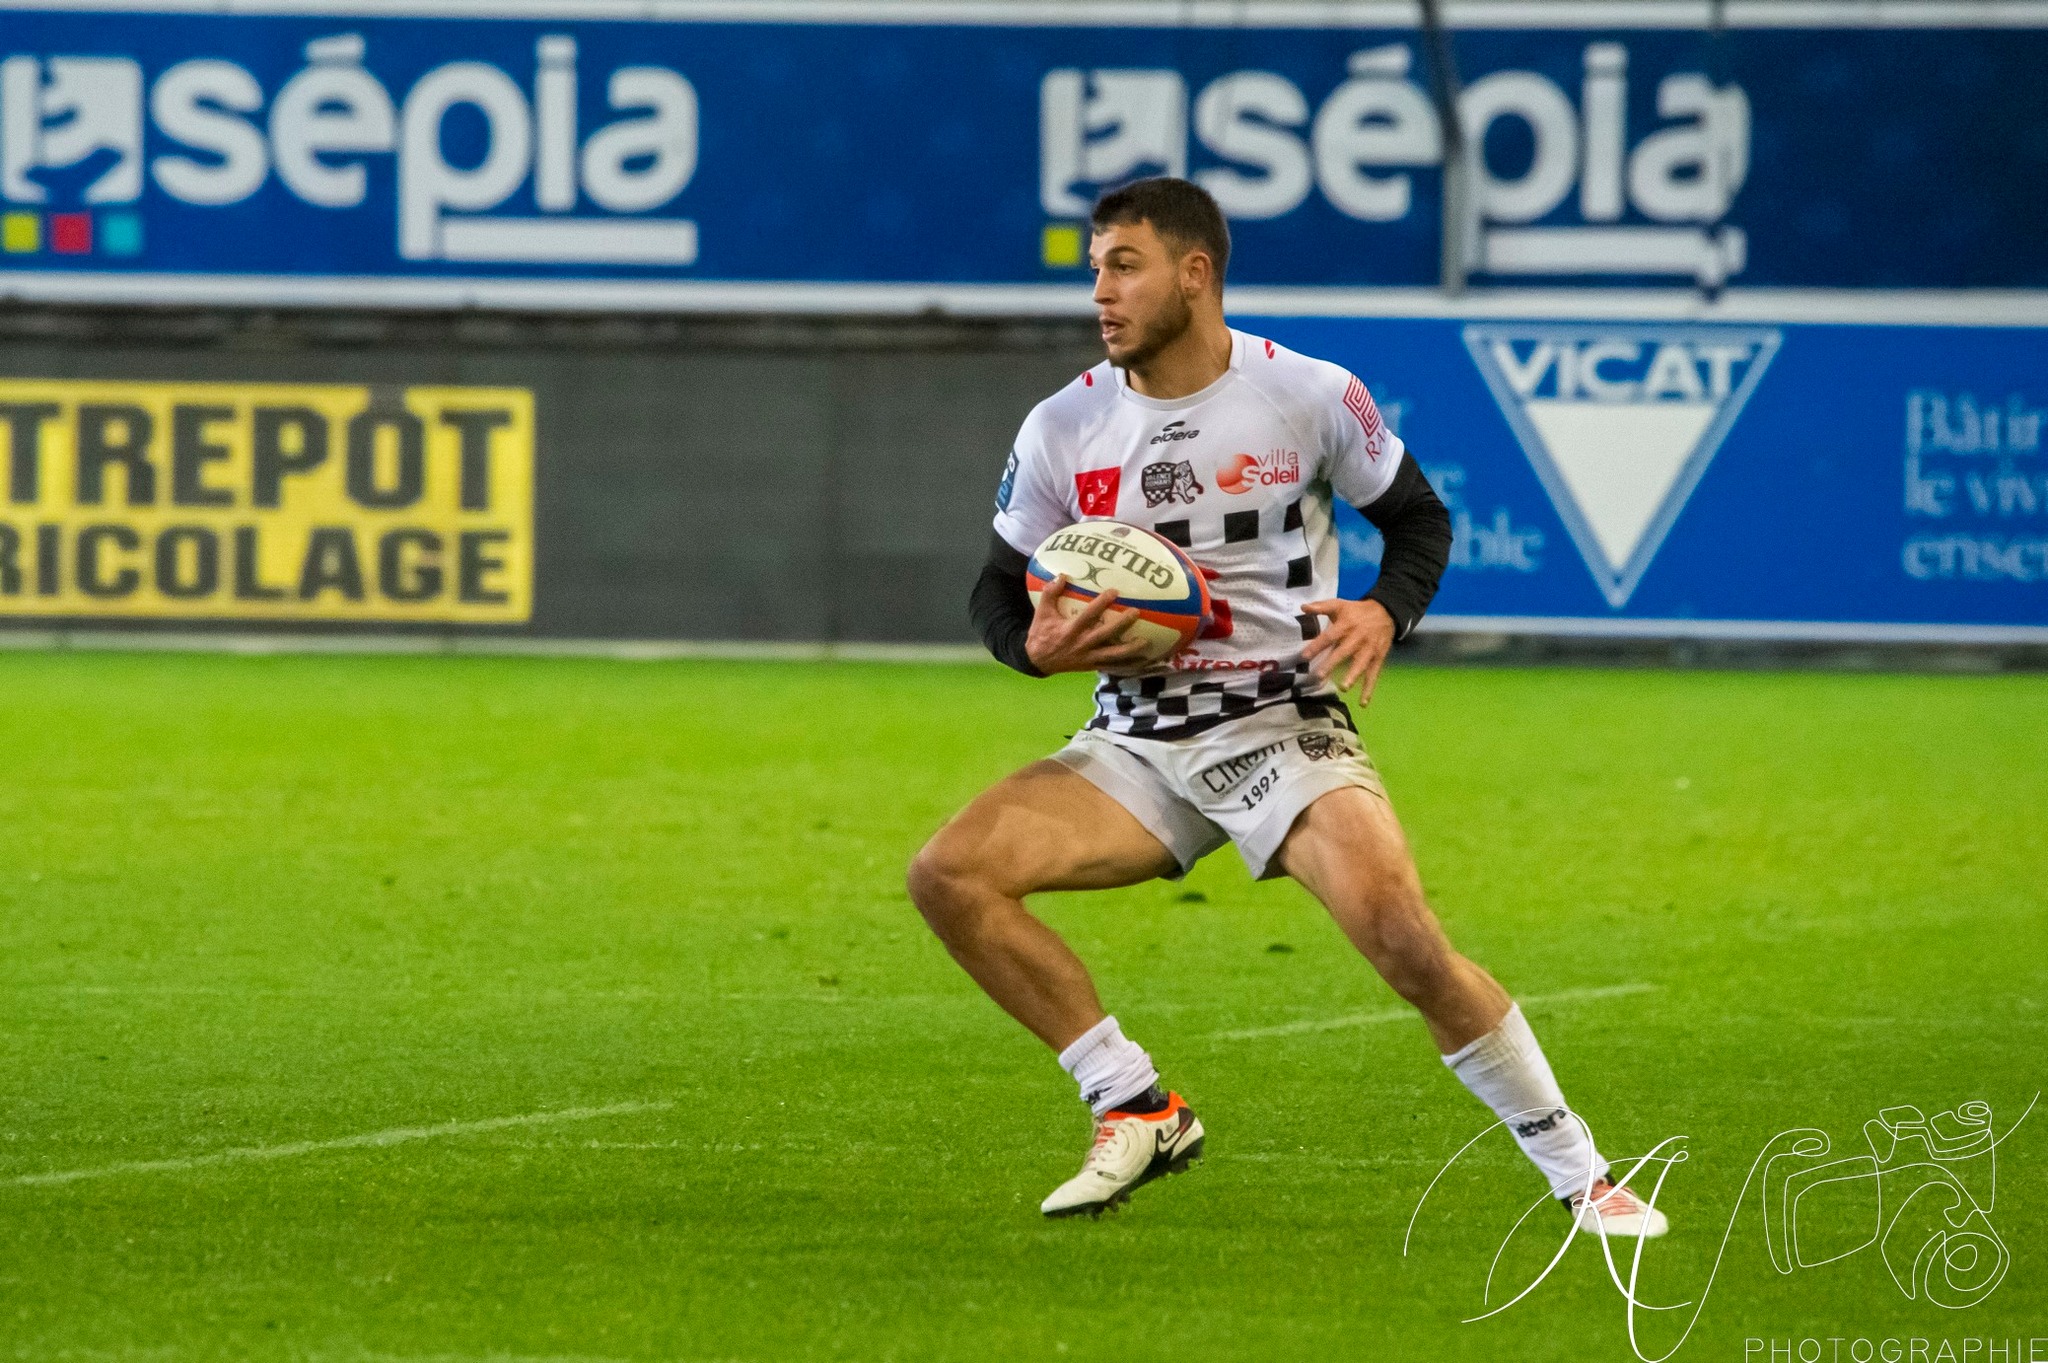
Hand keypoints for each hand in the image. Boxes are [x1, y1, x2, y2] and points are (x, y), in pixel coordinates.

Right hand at [1025, 575, 1153, 675]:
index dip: (1101, 604)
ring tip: (1146, 641)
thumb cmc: (1041, 634)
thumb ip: (1050, 593)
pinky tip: (1142, 660)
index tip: (1115, 591)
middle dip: (1121, 624)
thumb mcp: (1042, 613)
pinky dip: (1127, 665)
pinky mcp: (1091, 666)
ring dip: (1130, 649)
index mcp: (1070, 630)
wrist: (1037, 661)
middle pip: (1105, 634)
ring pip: (1112, 654)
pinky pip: (1112, 666)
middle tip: (1136, 612)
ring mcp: (1088, 657)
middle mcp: (1081, 644)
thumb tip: (1062, 575)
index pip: (1088, 616)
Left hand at [1301, 598, 1396, 704]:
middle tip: (1320, 675)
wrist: (1386, 611)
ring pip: (1360, 663)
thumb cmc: (1357, 611)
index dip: (1317, 645)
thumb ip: (1321, 607)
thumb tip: (1303, 607)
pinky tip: (1363, 703)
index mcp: (1346, 625)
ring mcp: (1369, 649)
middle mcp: (1358, 637)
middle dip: (1332, 663)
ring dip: (1353, 676)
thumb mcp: (1339, 604)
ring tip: (1343, 687)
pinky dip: (1369, 689)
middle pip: (1344, 651)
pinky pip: (1373, 674)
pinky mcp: (1378, 658)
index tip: (1304, 656)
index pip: (1329, 636)